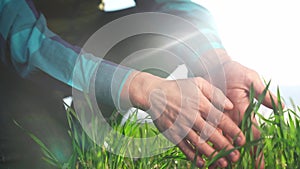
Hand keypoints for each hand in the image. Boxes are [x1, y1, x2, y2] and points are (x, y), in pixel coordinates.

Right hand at [121, 72, 245, 167]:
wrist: (154, 94)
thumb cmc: (177, 88)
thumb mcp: (198, 83)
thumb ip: (215, 93)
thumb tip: (230, 105)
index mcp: (200, 104)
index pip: (220, 119)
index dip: (232, 131)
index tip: (242, 140)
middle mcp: (192, 117)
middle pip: (212, 134)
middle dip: (225, 146)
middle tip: (236, 156)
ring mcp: (182, 127)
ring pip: (199, 143)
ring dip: (212, 154)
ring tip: (223, 162)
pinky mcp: (172, 134)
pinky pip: (184, 147)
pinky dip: (193, 156)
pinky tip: (202, 163)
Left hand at [205, 60, 281, 167]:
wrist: (215, 65)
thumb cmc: (235, 71)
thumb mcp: (252, 81)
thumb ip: (264, 95)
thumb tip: (282, 107)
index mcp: (245, 112)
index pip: (253, 135)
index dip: (257, 149)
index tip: (259, 164)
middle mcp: (232, 118)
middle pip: (237, 142)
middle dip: (239, 156)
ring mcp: (219, 117)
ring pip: (222, 139)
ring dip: (222, 153)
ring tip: (221, 167)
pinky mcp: (207, 114)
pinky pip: (207, 130)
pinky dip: (206, 141)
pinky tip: (205, 153)